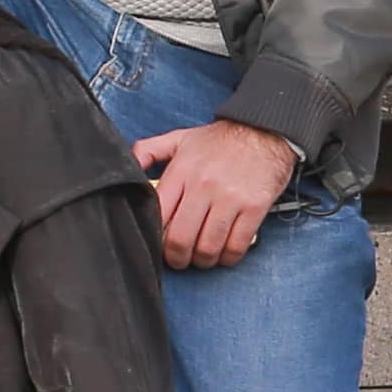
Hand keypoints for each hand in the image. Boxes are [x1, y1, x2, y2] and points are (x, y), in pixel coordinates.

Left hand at [135, 118, 298, 269]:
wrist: (265, 130)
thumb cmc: (221, 140)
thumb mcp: (180, 138)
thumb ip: (149, 151)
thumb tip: (126, 168)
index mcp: (181, 171)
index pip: (159, 217)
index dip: (155, 238)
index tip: (159, 245)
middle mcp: (203, 185)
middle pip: (180, 239)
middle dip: (177, 258)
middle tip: (179, 259)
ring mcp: (230, 198)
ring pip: (208, 247)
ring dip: (203, 260)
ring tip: (202, 257)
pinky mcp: (254, 207)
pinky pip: (236, 246)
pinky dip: (227, 257)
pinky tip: (224, 253)